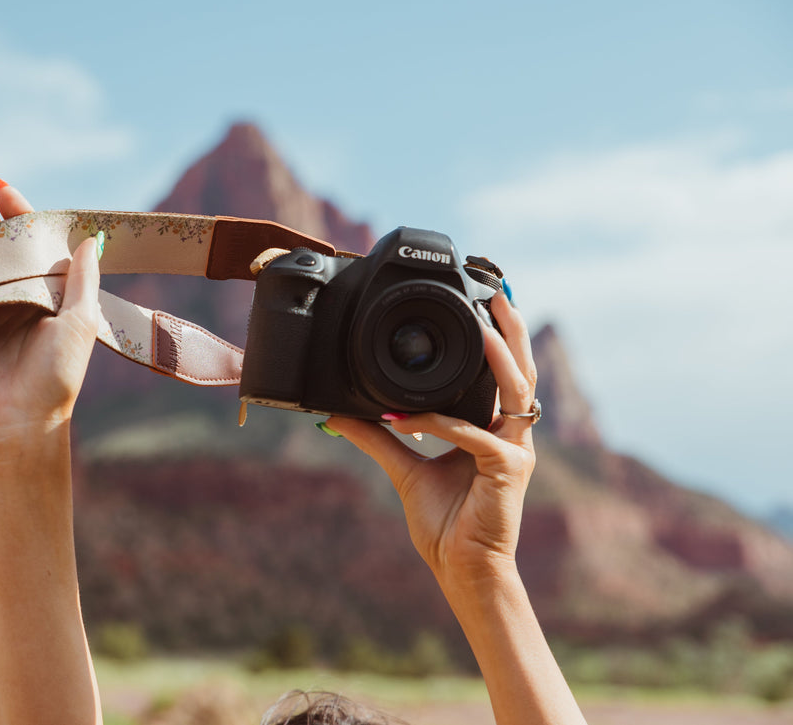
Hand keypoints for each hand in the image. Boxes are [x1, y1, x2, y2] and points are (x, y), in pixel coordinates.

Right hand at [0, 181, 101, 452]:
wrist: (20, 424)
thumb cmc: (57, 378)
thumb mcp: (80, 323)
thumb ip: (83, 281)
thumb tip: (91, 240)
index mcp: (54, 296)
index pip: (38, 246)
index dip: (25, 217)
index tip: (7, 191)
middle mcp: (23, 300)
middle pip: (5, 249)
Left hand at [325, 291, 538, 588]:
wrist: (461, 571)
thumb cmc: (445, 524)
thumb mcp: (404, 468)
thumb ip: (377, 435)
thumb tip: (339, 413)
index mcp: (494, 429)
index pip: (501, 374)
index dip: (496, 339)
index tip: (479, 302)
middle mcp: (511, 435)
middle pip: (522, 370)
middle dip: (513, 328)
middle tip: (497, 291)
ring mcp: (516, 452)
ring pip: (516, 391)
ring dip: (499, 357)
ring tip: (481, 327)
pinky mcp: (509, 472)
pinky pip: (474, 436)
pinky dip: (440, 423)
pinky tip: (407, 419)